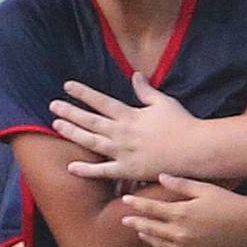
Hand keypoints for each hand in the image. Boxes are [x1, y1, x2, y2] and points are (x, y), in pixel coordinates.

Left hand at [50, 73, 197, 181]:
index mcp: (130, 115)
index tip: (67, 86)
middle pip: (90, 120)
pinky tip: (71, 167)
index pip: (101, 101)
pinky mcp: (128, 170)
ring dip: (72, 133)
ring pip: (91, 142)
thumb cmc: (182, 124)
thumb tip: (135, 75)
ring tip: (56, 126)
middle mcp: (122, 133)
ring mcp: (123, 152)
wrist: (194, 150)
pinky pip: (103, 171)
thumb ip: (146, 91)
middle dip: (70, 112)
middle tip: (52, 106)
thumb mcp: (163, 102)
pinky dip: (87, 169)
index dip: (83, 93)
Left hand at [121, 174, 246, 246]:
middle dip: (137, 223)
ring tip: (141, 232)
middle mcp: (181, 233)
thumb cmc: (229, 202)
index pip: (151, 209)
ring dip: (149, 237)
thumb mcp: (204, 188)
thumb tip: (161, 176)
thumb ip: (181, 184)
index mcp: (181, 214)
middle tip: (124, 220)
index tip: (125, 200)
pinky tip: (164, 243)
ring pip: (161, 244)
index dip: (137, 204)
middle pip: (151, 228)